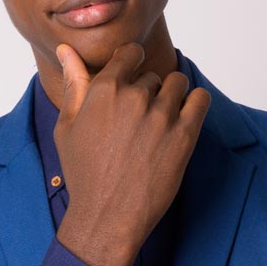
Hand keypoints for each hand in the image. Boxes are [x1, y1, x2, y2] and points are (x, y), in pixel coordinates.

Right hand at [51, 41, 210, 265]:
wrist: (107, 215)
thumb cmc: (84, 173)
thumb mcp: (68, 126)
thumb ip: (73, 83)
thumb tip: (66, 49)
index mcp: (105, 89)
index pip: (131, 53)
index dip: (132, 65)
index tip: (133, 82)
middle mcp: (135, 96)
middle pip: (153, 76)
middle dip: (148, 93)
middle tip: (138, 123)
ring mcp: (162, 115)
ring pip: (178, 83)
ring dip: (172, 97)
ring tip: (160, 122)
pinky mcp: (185, 134)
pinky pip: (201, 99)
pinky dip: (195, 103)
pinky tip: (184, 119)